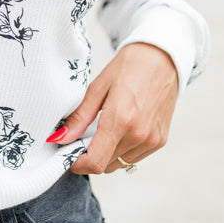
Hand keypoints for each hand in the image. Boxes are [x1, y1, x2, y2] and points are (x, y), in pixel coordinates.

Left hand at [49, 42, 178, 173]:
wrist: (162, 57)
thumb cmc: (129, 67)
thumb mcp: (98, 87)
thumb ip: (80, 117)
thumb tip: (60, 138)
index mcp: (121, 120)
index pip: (95, 162)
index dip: (77, 164)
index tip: (67, 154)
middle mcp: (139, 135)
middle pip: (106, 165)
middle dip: (89, 157)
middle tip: (80, 138)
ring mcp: (152, 140)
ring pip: (119, 163)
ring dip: (105, 155)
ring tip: (99, 132)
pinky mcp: (160, 140)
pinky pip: (134, 157)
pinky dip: (121, 151)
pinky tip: (117, 131)